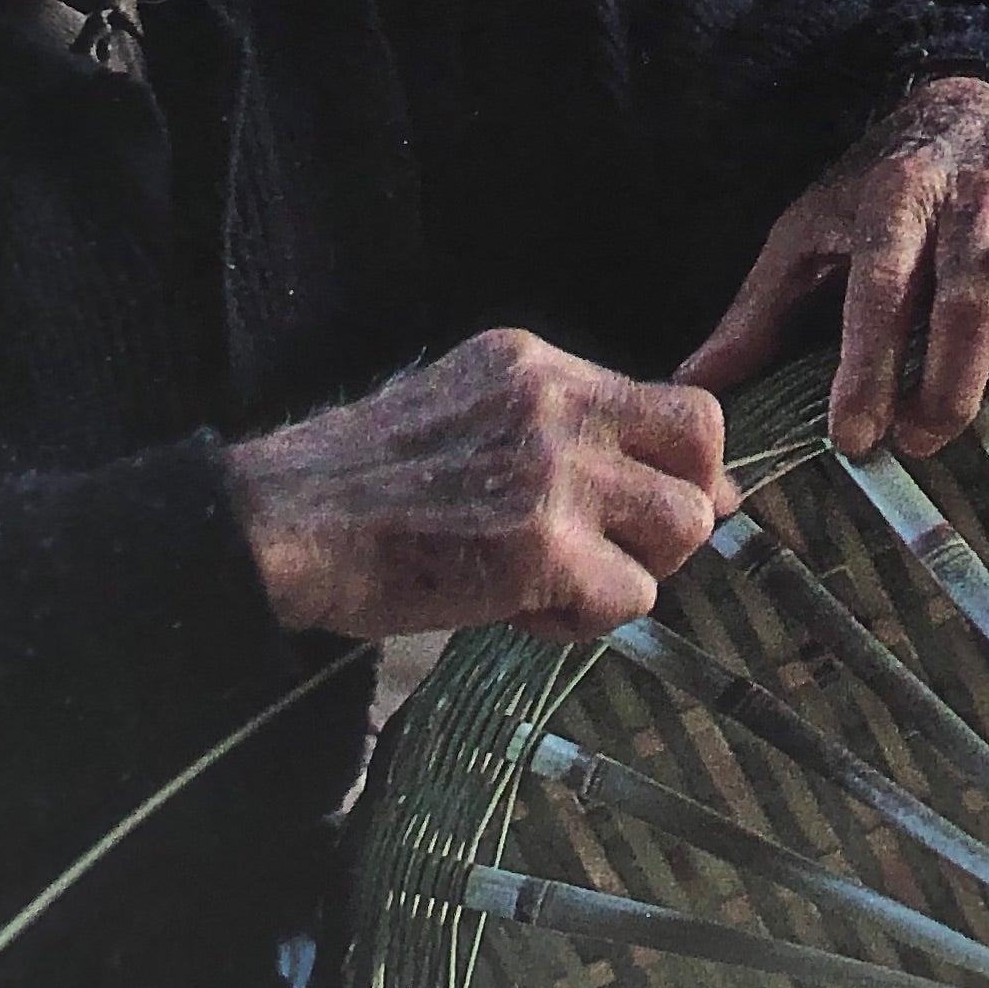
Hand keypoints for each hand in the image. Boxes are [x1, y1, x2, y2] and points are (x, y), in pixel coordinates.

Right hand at [228, 328, 732, 644]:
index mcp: (536, 366)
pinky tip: (525, 613)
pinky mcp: (543, 548)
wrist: (285, 525)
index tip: (659, 503)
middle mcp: (557, 405)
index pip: (679, 403)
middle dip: (679, 512)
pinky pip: (630, 597)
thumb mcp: (467, 411)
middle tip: (622, 550)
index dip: (687, 465)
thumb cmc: (363, 487)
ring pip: (682, 527)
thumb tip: (680, 486)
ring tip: (561, 584)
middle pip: (703, 449)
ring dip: (633, 571)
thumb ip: (563, 433)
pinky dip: (586, 621)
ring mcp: (554, 474)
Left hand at [678, 75, 988, 456]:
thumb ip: (757, 319)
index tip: (854, 439)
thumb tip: (692, 391)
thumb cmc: (880, 194)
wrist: (975, 110)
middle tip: (921, 439)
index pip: (880, 290)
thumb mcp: (808, 238)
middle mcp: (976, 196)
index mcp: (894, 197)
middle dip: (948, 387)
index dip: (869, 370)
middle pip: (971, 303)